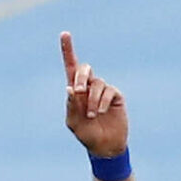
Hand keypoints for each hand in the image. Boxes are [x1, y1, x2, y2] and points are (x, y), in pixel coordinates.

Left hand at [60, 32, 127, 157]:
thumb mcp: (73, 122)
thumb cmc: (86, 134)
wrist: (104, 146)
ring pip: (96, 84)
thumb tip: (70, 87)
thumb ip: (71, 105)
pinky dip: (101, 102)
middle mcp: (89, 86)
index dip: (68, 50)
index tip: (65, 34)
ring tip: (91, 115)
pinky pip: (108, 91)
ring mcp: (103, 90)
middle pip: (84, 69)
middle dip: (81, 76)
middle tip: (78, 90)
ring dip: (91, 99)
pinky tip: (101, 112)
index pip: (71, 67)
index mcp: (76, 90)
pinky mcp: (115, 95)